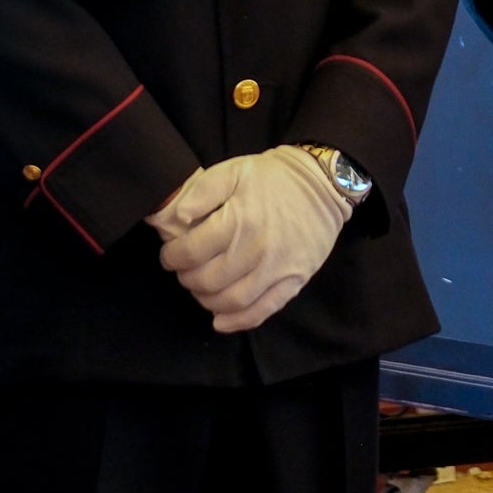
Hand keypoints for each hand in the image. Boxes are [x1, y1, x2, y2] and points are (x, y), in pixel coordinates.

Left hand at [155, 148, 350, 332]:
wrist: (321, 184)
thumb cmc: (272, 177)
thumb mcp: (233, 171)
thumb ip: (200, 192)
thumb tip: (175, 219)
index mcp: (238, 221)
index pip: (190, 253)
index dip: (172, 257)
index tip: (171, 253)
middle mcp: (256, 250)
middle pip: (207, 280)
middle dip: (187, 278)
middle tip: (185, 269)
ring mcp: (276, 270)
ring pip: (230, 301)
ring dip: (206, 300)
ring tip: (201, 287)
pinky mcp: (292, 282)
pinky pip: (262, 311)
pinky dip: (237, 321)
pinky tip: (220, 319)